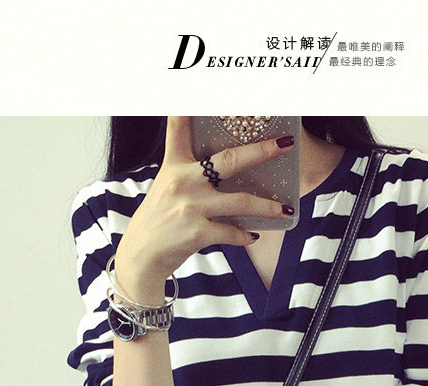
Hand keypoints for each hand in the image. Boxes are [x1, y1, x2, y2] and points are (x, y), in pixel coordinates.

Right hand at [114, 116, 294, 300]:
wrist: (140, 256)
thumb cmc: (157, 221)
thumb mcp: (166, 188)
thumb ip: (189, 174)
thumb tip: (222, 170)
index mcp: (174, 165)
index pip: (179, 126)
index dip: (192, 105)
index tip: (207, 86)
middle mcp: (183, 181)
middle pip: (230, 160)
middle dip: (262, 151)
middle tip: (285, 144)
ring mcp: (191, 206)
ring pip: (241, 201)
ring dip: (268, 207)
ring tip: (287, 211)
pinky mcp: (197, 232)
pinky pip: (232, 231)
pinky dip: (244, 235)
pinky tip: (252, 235)